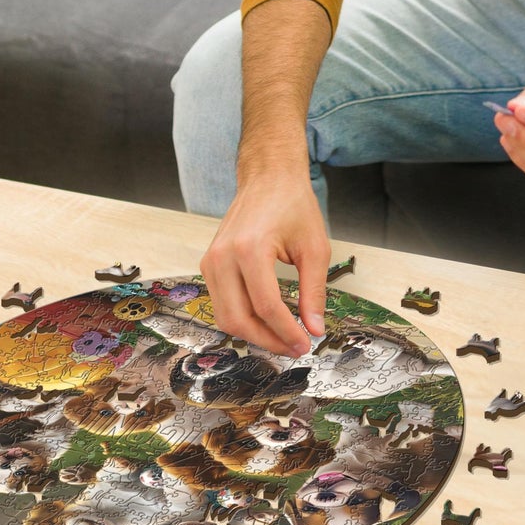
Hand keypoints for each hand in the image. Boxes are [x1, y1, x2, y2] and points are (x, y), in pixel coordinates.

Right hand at [199, 171, 329, 359]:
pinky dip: (242, 318)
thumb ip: (314, 291)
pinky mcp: (209, 264)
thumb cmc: (293, 204)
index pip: (266, 306)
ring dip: (253, 334)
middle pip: (238, 319)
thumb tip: (315, 328)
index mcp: (249, 249)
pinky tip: (266, 321)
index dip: (287, 332)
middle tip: (294, 347)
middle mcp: (223, 256)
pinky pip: (221, 303)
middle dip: (268, 340)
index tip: (306, 343)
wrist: (268, 177)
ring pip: (225, 316)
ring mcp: (211, 260)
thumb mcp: (314, 247)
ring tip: (282, 337)